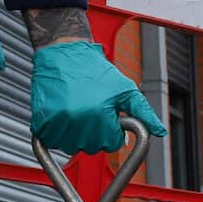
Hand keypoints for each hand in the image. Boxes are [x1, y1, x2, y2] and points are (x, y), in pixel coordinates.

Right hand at [29, 40, 167, 155]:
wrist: (64, 54)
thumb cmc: (96, 71)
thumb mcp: (126, 90)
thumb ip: (144, 113)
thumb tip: (160, 132)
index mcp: (101, 115)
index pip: (112, 144)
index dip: (112, 131)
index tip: (107, 117)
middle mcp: (79, 120)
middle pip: (92, 147)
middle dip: (95, 134)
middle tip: (91, 112)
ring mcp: (58, 121)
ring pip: (71, 147)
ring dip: (75, 136)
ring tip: (77, 114)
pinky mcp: (41, 119)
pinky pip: (51, 140)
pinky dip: (56, 133)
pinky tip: (63, 116)